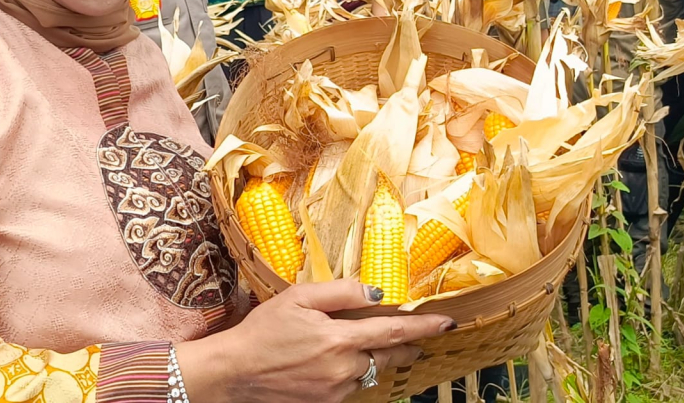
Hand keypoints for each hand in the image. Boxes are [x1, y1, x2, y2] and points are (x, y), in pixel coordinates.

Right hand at [176, 279, 453, 402]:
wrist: (235, 372)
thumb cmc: (263, 329)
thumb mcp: (298, 297)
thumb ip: (340, 292)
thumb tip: (376, 292)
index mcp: (339, 339)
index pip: (394, 332)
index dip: (423, 327)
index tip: (448, 322)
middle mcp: (344, 368)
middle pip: (391, 356)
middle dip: (408, 345)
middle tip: (418, 335)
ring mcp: (337, 390)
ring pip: (371, 370)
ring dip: (378, 356)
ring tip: (373, 343)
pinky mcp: (327, 402)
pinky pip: (352, 383)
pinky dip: (355, 369)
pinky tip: (337, 359)